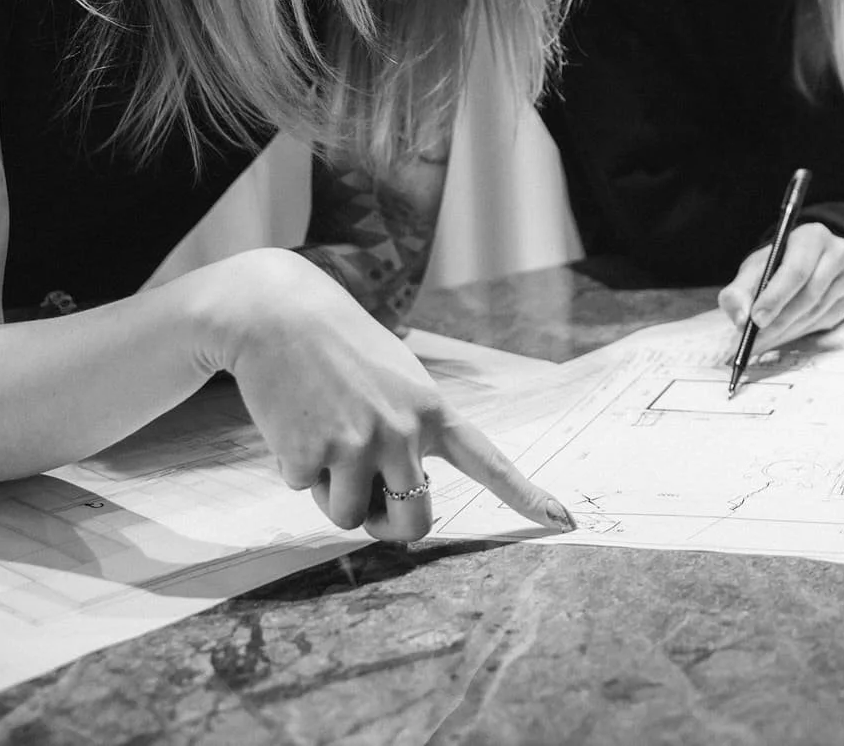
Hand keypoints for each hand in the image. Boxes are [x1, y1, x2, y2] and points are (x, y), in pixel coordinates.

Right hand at [216, 250, 572, 541]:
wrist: (279, 316)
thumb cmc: (342, 351)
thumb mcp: (397, 382)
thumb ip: (409, 436)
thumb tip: (395, 503)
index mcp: (433, 411)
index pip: (489, 462)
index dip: (527, 496)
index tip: (565, 520)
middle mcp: (404, 432)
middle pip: (414, 522)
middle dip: (390, 528)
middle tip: (371, 508)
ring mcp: (358, 445)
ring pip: (351, 517)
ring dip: (333, 493)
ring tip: (323, 438)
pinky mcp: (310, 454)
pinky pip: (305, 491)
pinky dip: (295, 468)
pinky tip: (293, 421)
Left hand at [717, 223, 843, 351]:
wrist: (800, 268)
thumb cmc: (774, 266)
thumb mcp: (752, 271)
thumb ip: (739, 292)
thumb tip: (741, 318)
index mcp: (812, 236)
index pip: (797, 270)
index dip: (775, 297)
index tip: (755, 320)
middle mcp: (838, 253)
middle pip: (810, 294)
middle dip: (778, 320)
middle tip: (754, 339)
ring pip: (815, 312)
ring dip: (785, 330)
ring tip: (760, 340)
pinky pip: (822, 323)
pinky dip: (798, 332)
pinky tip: (780, 334)